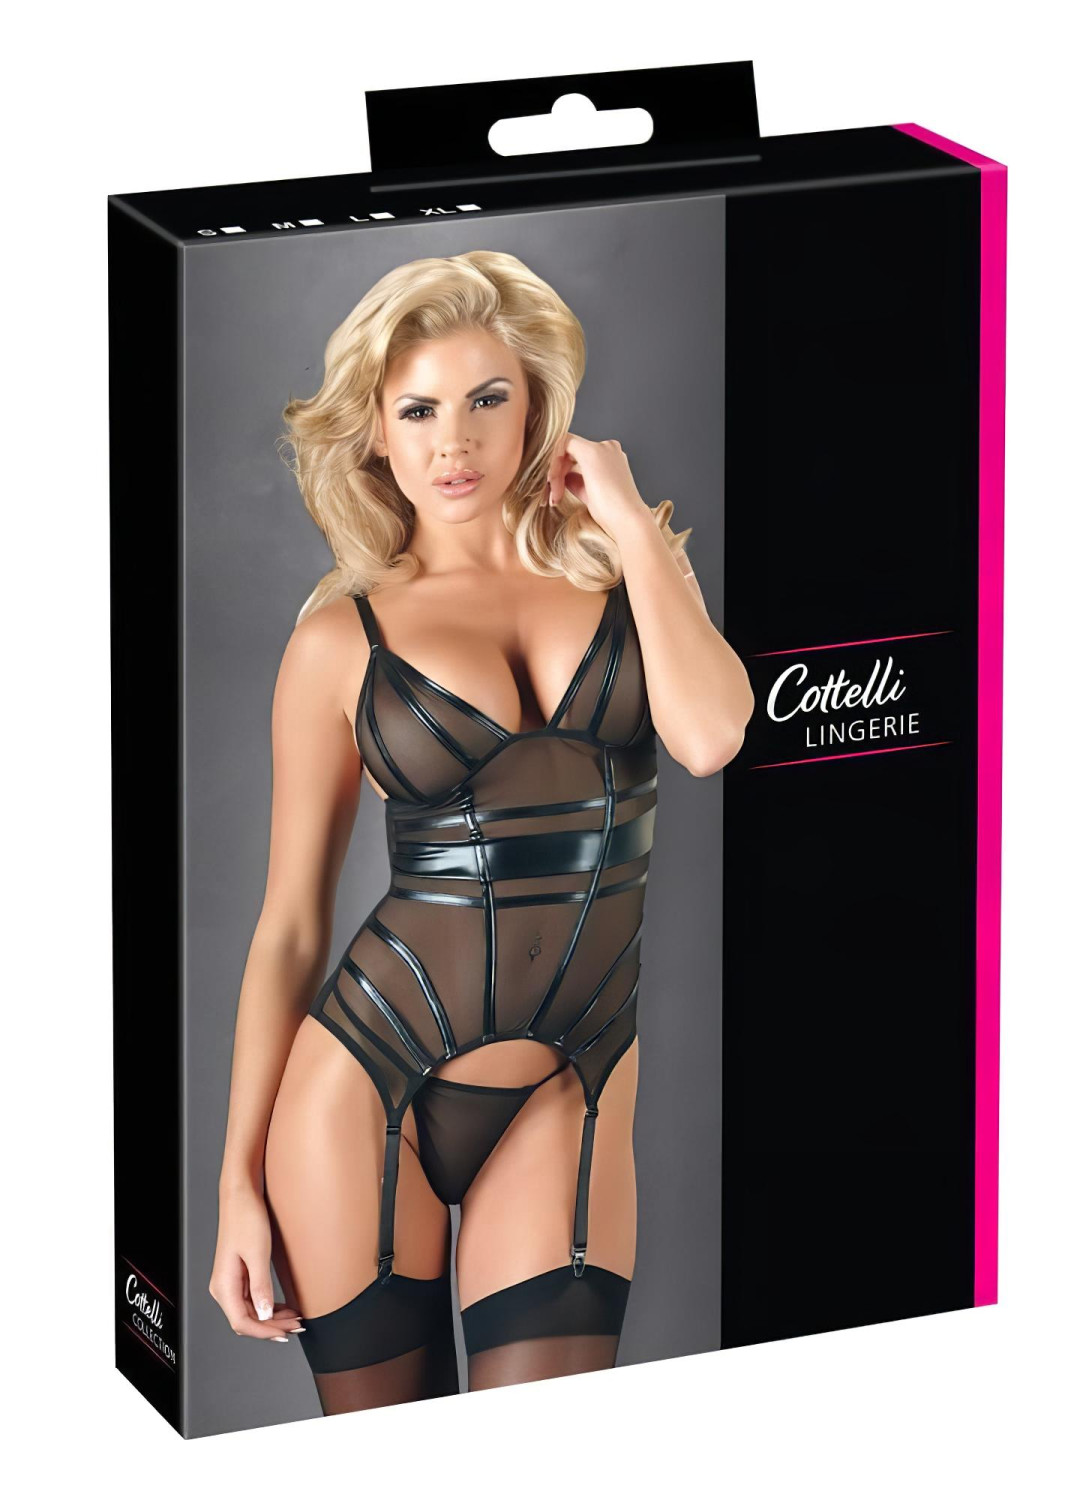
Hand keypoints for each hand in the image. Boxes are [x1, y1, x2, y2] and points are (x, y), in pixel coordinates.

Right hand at [209, 1185, 304, 1342]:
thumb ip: (260, 1287)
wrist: (241, 1195)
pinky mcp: (238, 1274)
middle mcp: (223, 1287)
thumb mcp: (257, 1253)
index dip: (265, 1332)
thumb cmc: (246, 1218)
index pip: (242, 1322)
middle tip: (297, 1326)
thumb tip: (264, 1315)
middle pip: (246, 1320)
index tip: (286, 1333)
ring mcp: (229, 1281)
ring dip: (271, 1318)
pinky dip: (267, 1307)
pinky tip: (283, 1307)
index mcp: (223, 1285)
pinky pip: (251, 1299)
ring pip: (250, 1311)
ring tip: (294, 1319)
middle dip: (272, 1327)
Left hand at [545, 433, 651, 537]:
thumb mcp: (591, 495)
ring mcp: (602, 448)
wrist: (628, 522)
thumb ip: (578, 482)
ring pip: (564, 448)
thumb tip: (565, 477)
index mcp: (611, 458)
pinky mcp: (591, 452)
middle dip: (556, 473)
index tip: (556, 494)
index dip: (562, 471)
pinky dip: (554, 464)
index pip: (577, 455)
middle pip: (569, 450)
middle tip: (553, 497)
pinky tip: (553, 483)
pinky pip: (562, 445)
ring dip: (554, 472)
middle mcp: (608, 449)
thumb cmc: (613, 516)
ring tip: (555, 497)